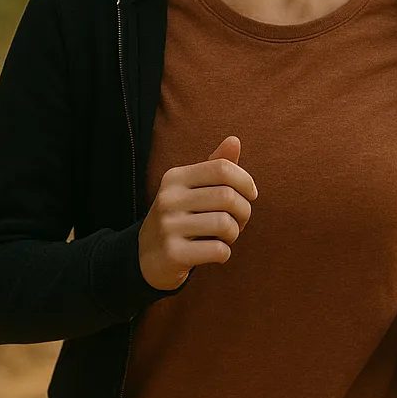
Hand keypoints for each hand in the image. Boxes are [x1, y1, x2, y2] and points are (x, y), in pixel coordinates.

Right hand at [138, 134, 257, 290]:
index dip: (245, 181)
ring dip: (234, 234)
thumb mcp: (192, 189)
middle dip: (243, 212)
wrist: (146, 257)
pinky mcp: (173, 253)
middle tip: (238, 222)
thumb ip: (215, 166)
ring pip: (225, 224)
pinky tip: (215, 252)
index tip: (250, 195)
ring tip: (224, 237)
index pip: (222, 168)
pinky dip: (225, 253)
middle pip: (228, 196)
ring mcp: (168, 226)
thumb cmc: (181, 218)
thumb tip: (234, 140)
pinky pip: (218, 250)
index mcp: (175, 178)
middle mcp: (168, 198)